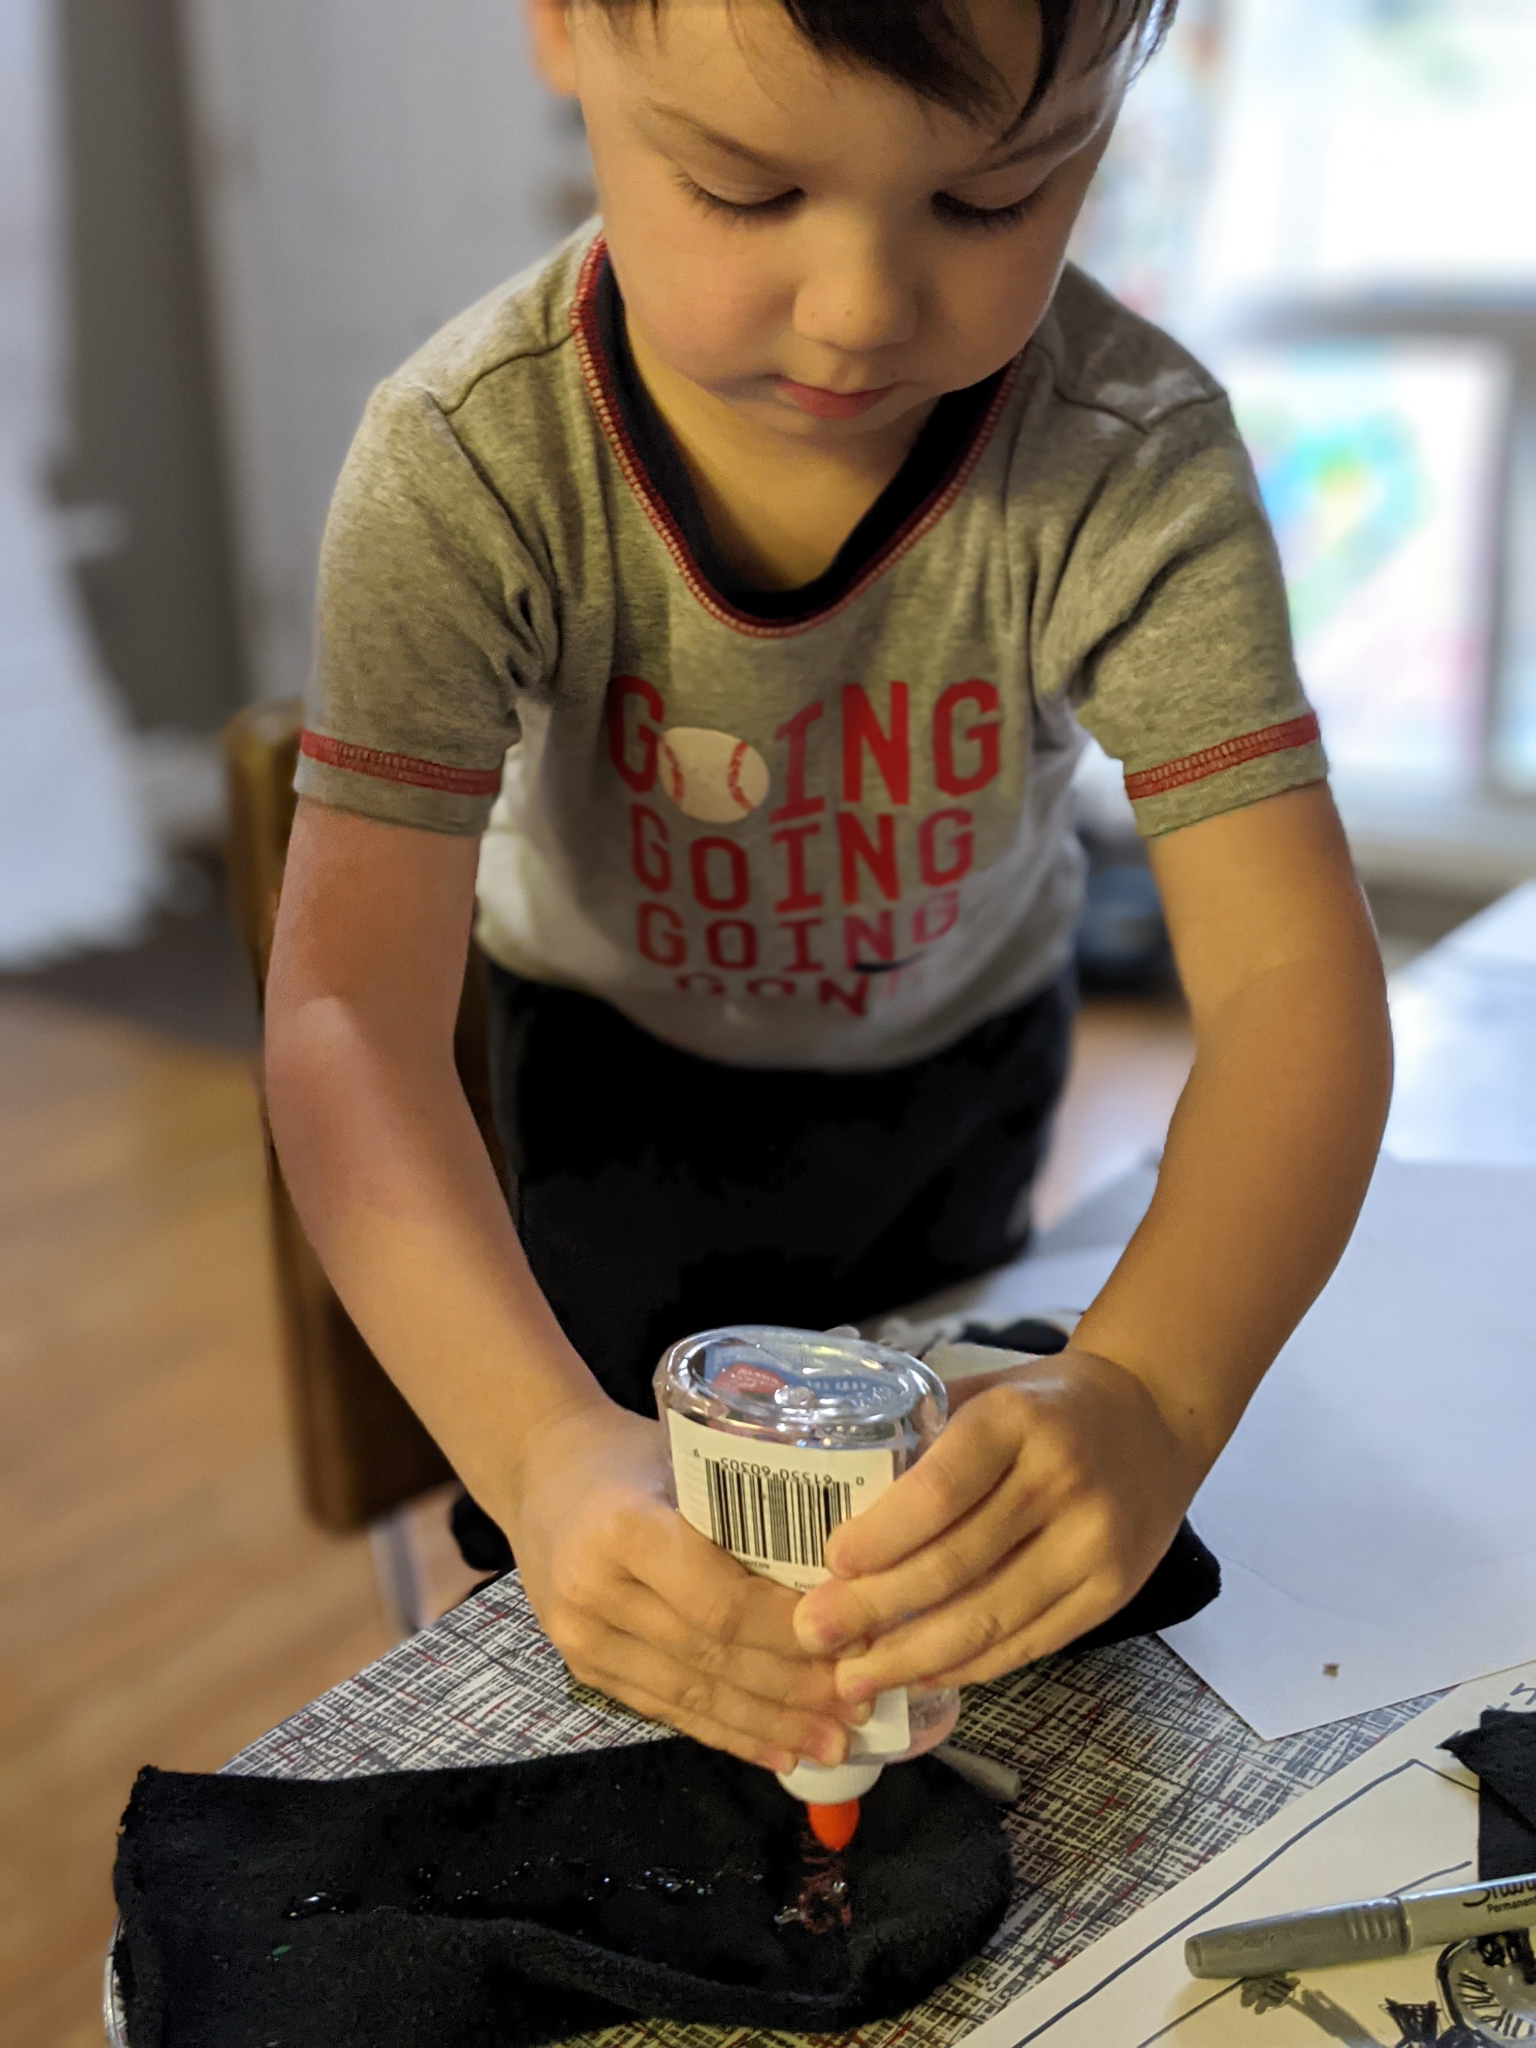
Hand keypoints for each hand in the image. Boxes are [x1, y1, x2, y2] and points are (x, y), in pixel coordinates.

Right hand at [499, 1396, 867, 1771]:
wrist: (539, 1468)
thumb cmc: (631, 1454)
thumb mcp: (689, 1454)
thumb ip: (751, 1508)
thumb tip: (847, 1568)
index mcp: (626, 1526)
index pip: (721, 1601)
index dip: (790, 1634)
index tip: (854, 1643)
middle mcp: (595, 1590)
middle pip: (712, 1657)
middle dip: (793, 1690)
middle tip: (860, 1705)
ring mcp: (582, 1638)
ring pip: (691, 1695)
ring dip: (768, 1726)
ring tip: (833, 1742)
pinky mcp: (583, 1668)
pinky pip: (664, 1709)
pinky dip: (726, 1733)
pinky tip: (777, 1752)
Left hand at [791, 1348, 1203, 1696]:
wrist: (1154, 1417)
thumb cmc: (1047, 1404)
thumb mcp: (986, 1392)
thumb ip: (923, 1436)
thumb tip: (832, 1495)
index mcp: (1017, 1419)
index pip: (939, 1490)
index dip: (880, 1536)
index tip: (830, 1563)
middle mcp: (1061, 1481)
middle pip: (954, 1565)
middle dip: (874, 1610)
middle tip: (815, 1634)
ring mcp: (1094, 1543)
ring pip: (989, 1618)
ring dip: (912, 1656)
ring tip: (855, 1677)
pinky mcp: (1113, 1592)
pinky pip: (1029, 1642)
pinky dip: (969, 1666)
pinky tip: (922, 1673)